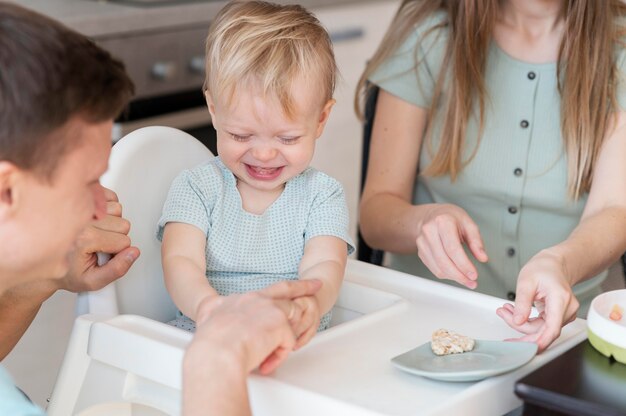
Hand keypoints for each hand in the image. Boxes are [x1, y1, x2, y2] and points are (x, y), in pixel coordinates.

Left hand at [59, 187, 138, 292]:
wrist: (46, 260)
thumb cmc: (67, 270)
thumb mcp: (93, 281)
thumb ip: (117, 269)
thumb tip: (133, 253)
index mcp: (84, 238)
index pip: (123, 242)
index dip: (117, 252)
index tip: (102, 256)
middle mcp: (82, 219)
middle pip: (123, 224)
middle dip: (116, 237)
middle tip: (99, 246)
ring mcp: (83, 205)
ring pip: (118, 210)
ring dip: (113, 221)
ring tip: (97, 233)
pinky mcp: (83, 196)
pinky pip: (111, 196)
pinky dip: (109, 207)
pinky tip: (98, 220)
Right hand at [192, 279, 321, 374]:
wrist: (215, 353)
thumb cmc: (209, 344)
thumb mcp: (206, 317)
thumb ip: (212, 309)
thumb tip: (208, 308)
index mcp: (243, 299)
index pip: (270, 290)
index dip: (285, 288)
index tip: (296, 287)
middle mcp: (258, 299)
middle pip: (287, 290)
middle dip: (304, 287)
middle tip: (316, 285)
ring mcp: (270, 309)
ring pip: (291, 318)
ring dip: (286, 336)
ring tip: (275, 350)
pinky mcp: (279, 324)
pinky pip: (288, 343)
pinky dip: (278, 356)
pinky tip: (266, 363)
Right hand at [415, 204, 487, 287]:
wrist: (434, 215)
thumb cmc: (452, 218)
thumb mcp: (468, 224)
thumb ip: (476, 241)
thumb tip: (482, 258)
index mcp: (443, 222)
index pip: (452, 249)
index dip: (463, 264)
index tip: (473, 275)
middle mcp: (429, 231)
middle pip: (443, 261)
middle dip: (459, 275)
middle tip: (472, 282)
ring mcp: (422, 242)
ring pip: (438, 267)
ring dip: (453, 277)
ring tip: (466, 280)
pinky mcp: (421, 251)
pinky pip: (434, 268)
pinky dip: (446, 274)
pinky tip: (455, 274)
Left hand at [496, 250, 578, 351]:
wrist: (553, 264)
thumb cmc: (542, 268)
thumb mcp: (526, 281)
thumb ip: (522, 302)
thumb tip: (518, 321)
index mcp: (560, 299)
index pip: (552, 328)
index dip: (540, 341)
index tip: (526, 349)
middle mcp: (566, 309)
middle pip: (543, 330)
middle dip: (520, 327)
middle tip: (502, 315)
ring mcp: (564, 314)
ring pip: (540, 329)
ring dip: (520, 323)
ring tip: (504, 310)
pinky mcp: (558, 317)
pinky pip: (541, 325)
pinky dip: (526, 321)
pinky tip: (513, 312)